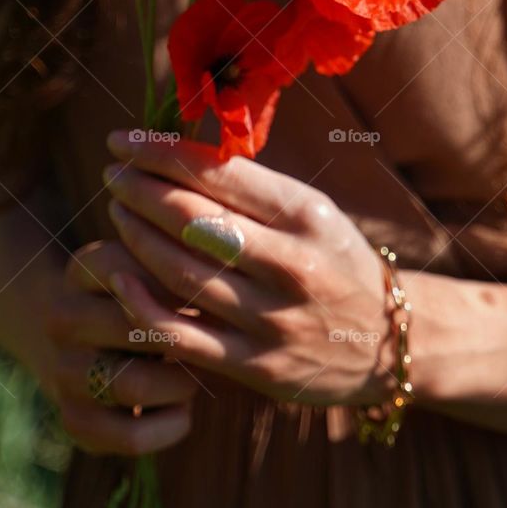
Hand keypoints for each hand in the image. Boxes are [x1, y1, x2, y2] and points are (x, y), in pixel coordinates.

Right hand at [43, 239, 199, 455]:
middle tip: (214, 340)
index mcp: (83, 271)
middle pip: (137, 326)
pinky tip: (181, 410)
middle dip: (186, 337)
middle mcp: (63, 319)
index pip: (133, 269)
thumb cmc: (147, 294)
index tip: (214, 289)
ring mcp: (63, 372)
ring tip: (193, 374)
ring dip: (179, 384)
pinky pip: (130, 436)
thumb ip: (189, 259)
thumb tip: (229, 256)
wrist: (88, 340)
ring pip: (134, 385)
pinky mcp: (75, 420)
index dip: (182, 283)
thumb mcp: (158, 266)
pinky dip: (168, 426)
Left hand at [102, 133, 393, 406]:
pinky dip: (139, 304)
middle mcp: (292, 265)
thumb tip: (176, 155)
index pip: (218, 174)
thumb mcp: (314, 215)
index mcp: (307, 216)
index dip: (159, 154)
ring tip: (117, 213)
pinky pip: (180, 334)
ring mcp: (272, 319)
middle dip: (139, 190)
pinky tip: (117, 277)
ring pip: (180, 272)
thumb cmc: (338, 263)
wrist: (394, 342)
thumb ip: (253, 192)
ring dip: (134, 237)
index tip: (121, 141)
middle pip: (192, 219)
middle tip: (112, 173)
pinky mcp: (256, 366)